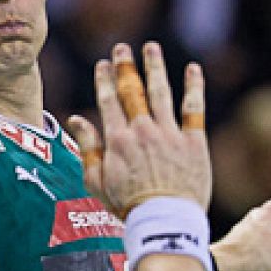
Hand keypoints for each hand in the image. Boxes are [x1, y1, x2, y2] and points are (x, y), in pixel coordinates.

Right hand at [67, 42, 210, 215]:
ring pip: (161, 92)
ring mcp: (169, 134)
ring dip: (155, 67)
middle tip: (122, 48)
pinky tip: (192, 69)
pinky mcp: (194, 142)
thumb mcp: (97, 182)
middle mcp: (142, 131)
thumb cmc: (128, 207)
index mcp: (117, 140)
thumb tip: (76, 119)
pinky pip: (193, 108)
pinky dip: (193, 87)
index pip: (108, 101)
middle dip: (125, 67)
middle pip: (132, 91)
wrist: (164, 221)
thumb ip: (88, 148)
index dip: (105, 80)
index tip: (103, 64)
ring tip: (151, 48)